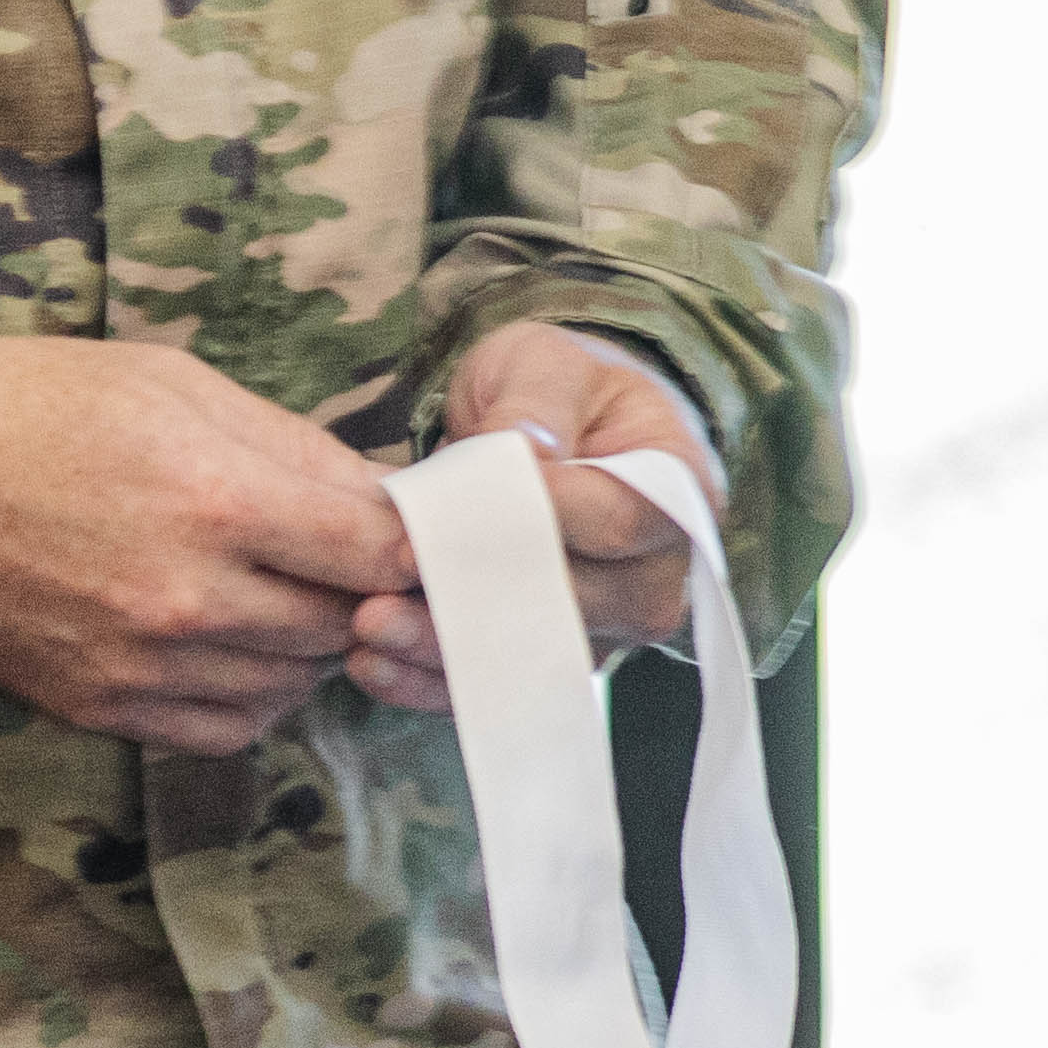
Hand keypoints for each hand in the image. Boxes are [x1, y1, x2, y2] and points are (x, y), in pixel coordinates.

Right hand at [0, 335, 420, 752]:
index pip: (379, 556)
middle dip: (361, 593)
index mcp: (219, 499)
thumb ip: (297, 449)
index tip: (414, 537)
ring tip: (284, 596)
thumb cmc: (45, 407)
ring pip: (290, 685)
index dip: (414, 548)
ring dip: (308, 648)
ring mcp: (139, 663)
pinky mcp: (98, 706)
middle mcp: (186, 596)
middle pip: (342, 625)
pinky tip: (238, 649)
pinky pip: (221, 730)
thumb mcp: (184, 385)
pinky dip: (252, 697)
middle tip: (344, 561)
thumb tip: (386, 499)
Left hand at [346, 326, 722, 717]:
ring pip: (534, 655)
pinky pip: (500, 684)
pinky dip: (435, 682)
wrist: (558, 431)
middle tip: (392, 584)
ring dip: (449, 649)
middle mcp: (657, 573)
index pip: (620, 519)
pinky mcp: (554, 659)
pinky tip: (376, 665)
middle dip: (480, 596)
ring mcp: (609, 625)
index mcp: (677, 490)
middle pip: (577, 603)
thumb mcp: (547, 364)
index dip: (542, 520)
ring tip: (371, 626)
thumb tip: (526, 450)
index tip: (455, 513)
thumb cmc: (559, 390)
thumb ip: (538, 400)